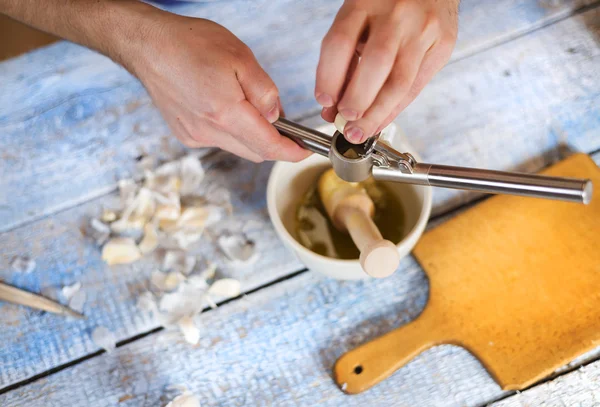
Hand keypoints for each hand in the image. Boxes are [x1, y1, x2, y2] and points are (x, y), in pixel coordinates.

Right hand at [129, 16, 309, 161]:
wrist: (148, 45)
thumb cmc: (190, 44)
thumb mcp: (240, 57)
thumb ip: (264, 90)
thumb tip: (276, 115)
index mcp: (226, 113)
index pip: (268, 145)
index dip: (291, 152)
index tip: (304, 152)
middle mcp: (209, 131)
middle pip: (254, 152)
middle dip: (274, 143)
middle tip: (283, 123)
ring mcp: (195, 135)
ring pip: (237, 147)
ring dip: (251, 136)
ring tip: (248, 105)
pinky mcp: (185, 134)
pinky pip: (219, 140)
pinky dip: (231, 131)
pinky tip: (224, 107)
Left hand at [315, 0, 458, 142]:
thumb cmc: (387, 4)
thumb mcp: (358, 17)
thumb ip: (345, 58)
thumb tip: (332, 107)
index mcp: (365, 1)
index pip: (340, 43)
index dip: (328, 78)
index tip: (324, 101)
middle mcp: (396, 14)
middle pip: (375, 64)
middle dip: (357, 101)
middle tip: (345, 124)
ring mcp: (423, 29)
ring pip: (400, 82)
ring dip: (377, 114)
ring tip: (360, 131)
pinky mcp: (442, 45)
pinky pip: (416, 85)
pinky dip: (395, 108)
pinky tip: (381, 120)